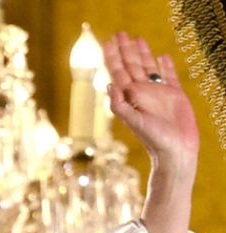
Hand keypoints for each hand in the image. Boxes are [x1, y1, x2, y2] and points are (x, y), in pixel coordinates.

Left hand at [103, 32, 198, 172]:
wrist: (175, 149)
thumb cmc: (152, 138)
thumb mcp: (131, 121)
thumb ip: (118, 104)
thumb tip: (109, 85)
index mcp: (129, 95)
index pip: (117, 71)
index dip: (112, 56)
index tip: (107, 42)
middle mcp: (141, 91)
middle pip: (131, 65)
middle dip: (125, 49)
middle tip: (120, 33)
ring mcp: (158, 92)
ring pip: (148, 67)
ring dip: (143, 53)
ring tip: (137, 39)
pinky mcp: (175, 94)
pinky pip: (169, 75)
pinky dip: (165, 65)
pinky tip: (162, 56)